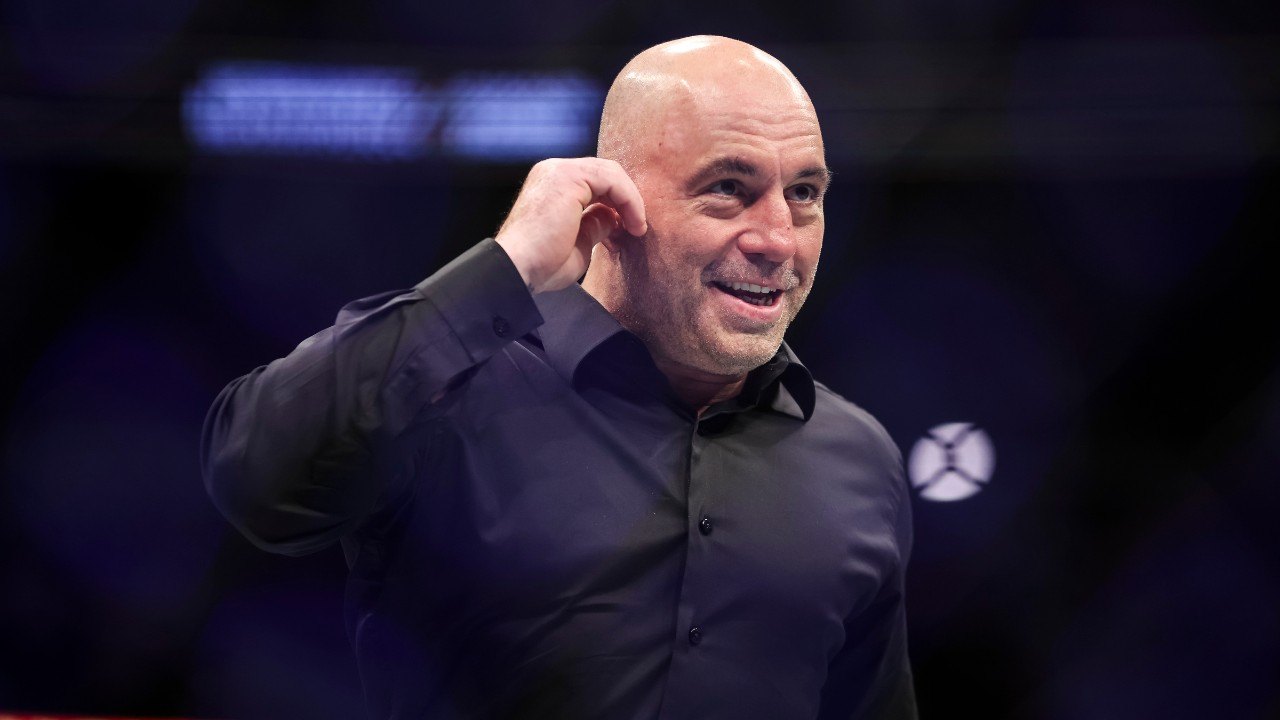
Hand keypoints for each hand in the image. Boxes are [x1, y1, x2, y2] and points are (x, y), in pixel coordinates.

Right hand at [495, 158, 647, 293]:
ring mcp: (559, 171)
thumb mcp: (578, 244)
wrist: (518, 269)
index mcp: (551, 185)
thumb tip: (614, 217)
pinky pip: (612, 179)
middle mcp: (553, 172)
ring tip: (637, 228)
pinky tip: (633, 223)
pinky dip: (629, 200)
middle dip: (626, 200)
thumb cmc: (541, 265)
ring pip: (611, 173)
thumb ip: (595, 226)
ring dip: (631, 201)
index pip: (595, 183)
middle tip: (636, 228)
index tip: (627, 231)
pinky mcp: (568, 176)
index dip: (617, 204)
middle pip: (605, 174)